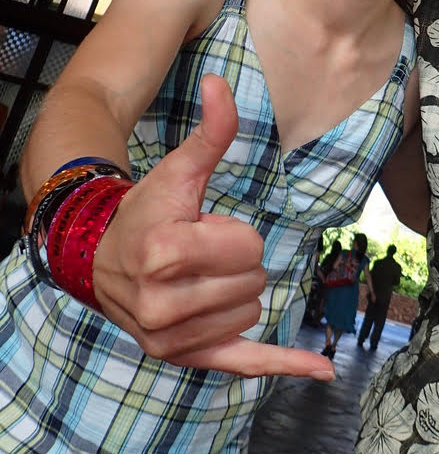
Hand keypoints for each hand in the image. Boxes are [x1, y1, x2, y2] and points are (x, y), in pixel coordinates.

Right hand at [93, 74, 333, 379]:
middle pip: (254, 281)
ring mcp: (171, 337)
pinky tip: (322, 370)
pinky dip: (284, 366)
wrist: (101, 259)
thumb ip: (211, 132)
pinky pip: (244, 364)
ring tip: (197, 278)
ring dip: (235, 292)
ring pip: (252, 312)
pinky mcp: (182, 357)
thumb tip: (222, 83)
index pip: (249, 247)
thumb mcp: (180, 171)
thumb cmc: (149, 211)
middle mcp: (163, 303)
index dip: (233, 233)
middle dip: (236, 263)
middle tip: (199, 255)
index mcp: (166, 253)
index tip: (202, 230)